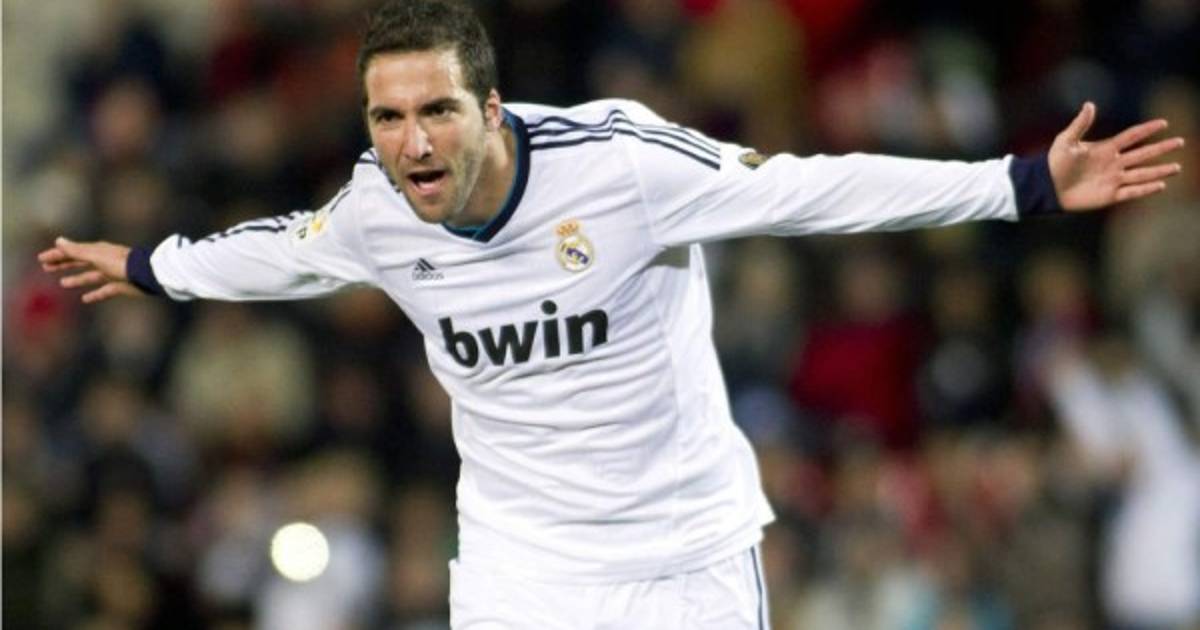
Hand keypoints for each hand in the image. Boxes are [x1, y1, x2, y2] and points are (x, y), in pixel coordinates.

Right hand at [38, 237, 143, 302]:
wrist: (146, 274)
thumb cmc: (121, 263)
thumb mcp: (96, 256)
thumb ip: (76, 251)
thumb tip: (58, 240)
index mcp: (97, 250)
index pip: (73, 251)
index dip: (57, 254)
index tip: (42, 259)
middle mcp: (104, 260)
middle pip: (80, 262)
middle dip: (63, 264)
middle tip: (47, 268)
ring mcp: (112, 274)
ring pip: (90, 276)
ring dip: (76, 279)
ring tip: (63, 283)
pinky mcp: (120, 287)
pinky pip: (104, 291)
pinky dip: (95, 294)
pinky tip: (85, 299)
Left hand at [1049, 102, 1184, 210]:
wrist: (1046, 187)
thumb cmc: (1054, 163)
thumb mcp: (1066, 141)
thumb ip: (1080, 124)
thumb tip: (1090, 105)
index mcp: (1105, 148)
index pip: (1131, 136)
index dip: (1147, 130)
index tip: (1164, 123)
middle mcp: (1114, 163)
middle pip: (1143, 154)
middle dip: (1162, 148)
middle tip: (1181, 142)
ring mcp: (1113, 179)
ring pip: (1142, 173)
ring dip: (1159, 171)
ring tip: (1177, 167)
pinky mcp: (1109, 195)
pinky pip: (1132, 191)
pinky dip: (1145, 189)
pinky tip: (1160, 185)